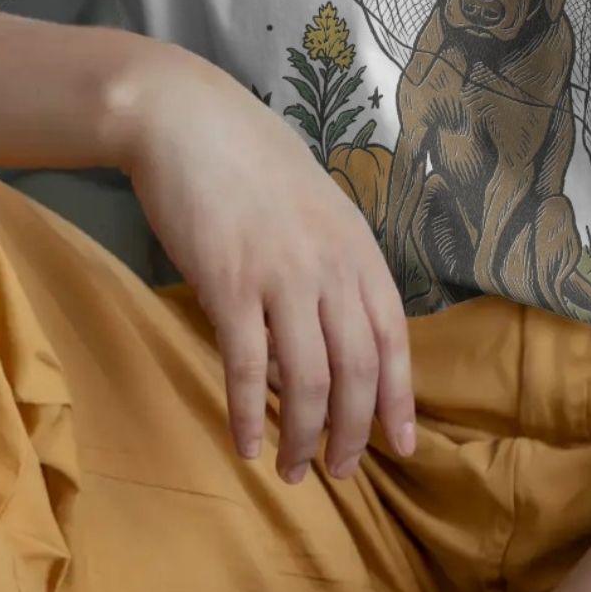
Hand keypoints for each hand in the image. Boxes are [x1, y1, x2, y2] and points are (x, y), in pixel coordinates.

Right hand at [114, 44, 418, 482]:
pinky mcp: (229, 284)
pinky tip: (244, 444)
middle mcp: (330, 264)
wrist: (188, 120)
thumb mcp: (313, 210)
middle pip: (357, 370)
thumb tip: (320, 345)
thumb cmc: (250, 161)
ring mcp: (281, 275)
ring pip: (308, 380)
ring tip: (294, 470)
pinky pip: (247, 368)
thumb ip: (328, 269)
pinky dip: (249, 415)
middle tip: (339, 471)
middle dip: (352, 433)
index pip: (394, 336)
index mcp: (356, 246)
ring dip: (304, 437)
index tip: (402, 443)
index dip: (400, 397)